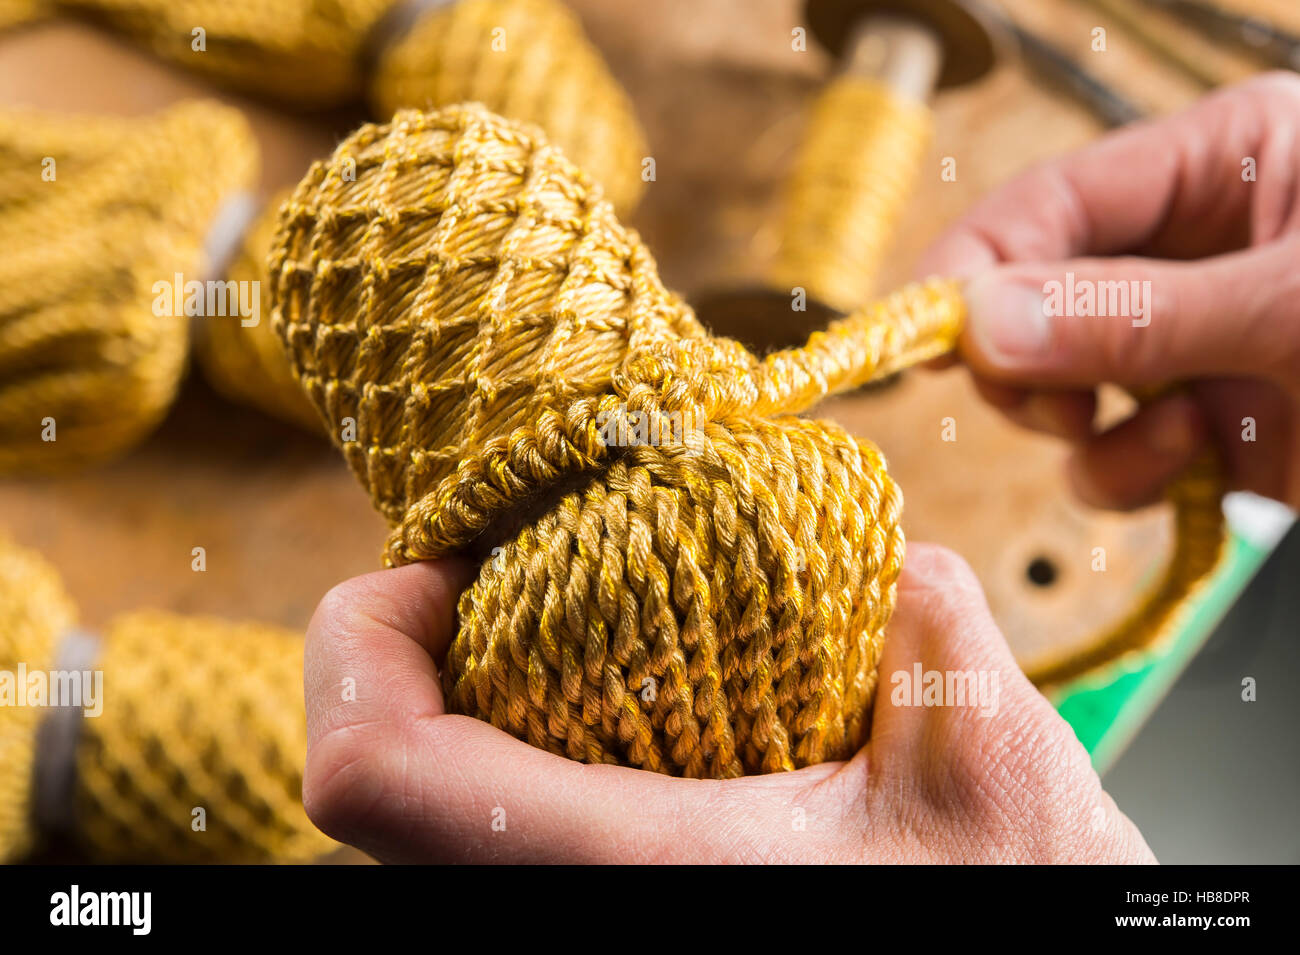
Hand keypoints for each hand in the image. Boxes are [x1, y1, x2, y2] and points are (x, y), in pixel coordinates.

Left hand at [301, 544, 1152, 862]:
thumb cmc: (1002, 910)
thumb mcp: (996, 758)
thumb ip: (929, 619)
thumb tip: (883, 557)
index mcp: (634, 864)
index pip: (373, 774)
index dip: (362, 644)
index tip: (445, 569)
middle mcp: (577, 901)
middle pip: (383, 782)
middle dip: (421, 654)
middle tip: (503, 575)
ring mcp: (584, 911)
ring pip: (434, 819)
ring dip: (468, 707)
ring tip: (562, 631)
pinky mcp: (617, 904)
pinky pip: (502, 838)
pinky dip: (522, 755)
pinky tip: (625, 712)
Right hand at [918, 72, 1299, 510]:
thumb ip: (1135, 316)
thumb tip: (977, 325)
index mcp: (1221, 164)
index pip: (1049, 202)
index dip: (975, 265)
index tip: (924, 335)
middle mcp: (1193, 251)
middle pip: (1034, 297)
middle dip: (1025, 359)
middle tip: (1045, 402)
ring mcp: (1196, 343)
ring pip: (1060, 386)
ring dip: (1084, 429)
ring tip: (1163, 439)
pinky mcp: (1211, 425)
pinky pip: (1110, 452)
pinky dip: (1126, 473)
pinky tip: (1190, 465)